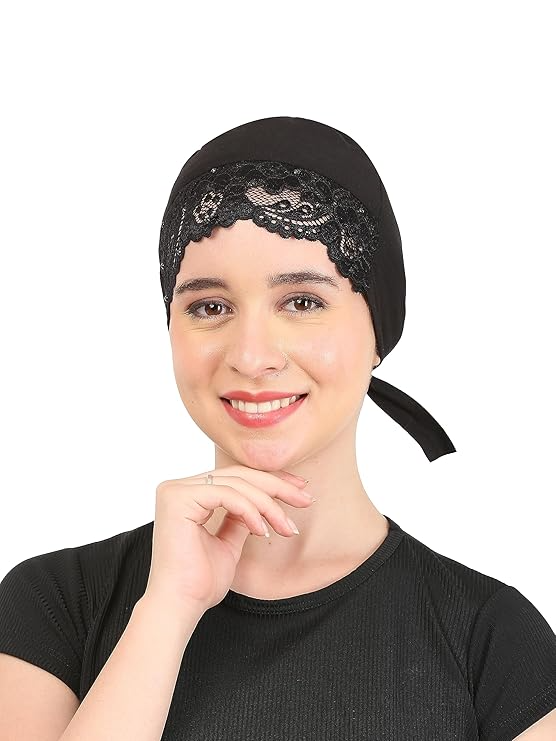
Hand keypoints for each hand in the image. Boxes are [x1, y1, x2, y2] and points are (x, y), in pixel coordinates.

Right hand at [143, 465, 313, 615]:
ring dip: (269, 506)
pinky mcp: (178, 498)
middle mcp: (178, 487)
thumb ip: (240, 520)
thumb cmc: (199, 583)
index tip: (300, 492)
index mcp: (188, 494)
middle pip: (238, 475)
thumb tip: (262, 503)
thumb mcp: (229, 544)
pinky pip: (227, 495)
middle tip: (306, 500)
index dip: (271, 481)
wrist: (180, 607)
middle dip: (278, 487)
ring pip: (237, 484)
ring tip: (287, 528)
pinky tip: (264, 531)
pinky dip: (251, 511)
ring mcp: (176, 490)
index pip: (236, 477)